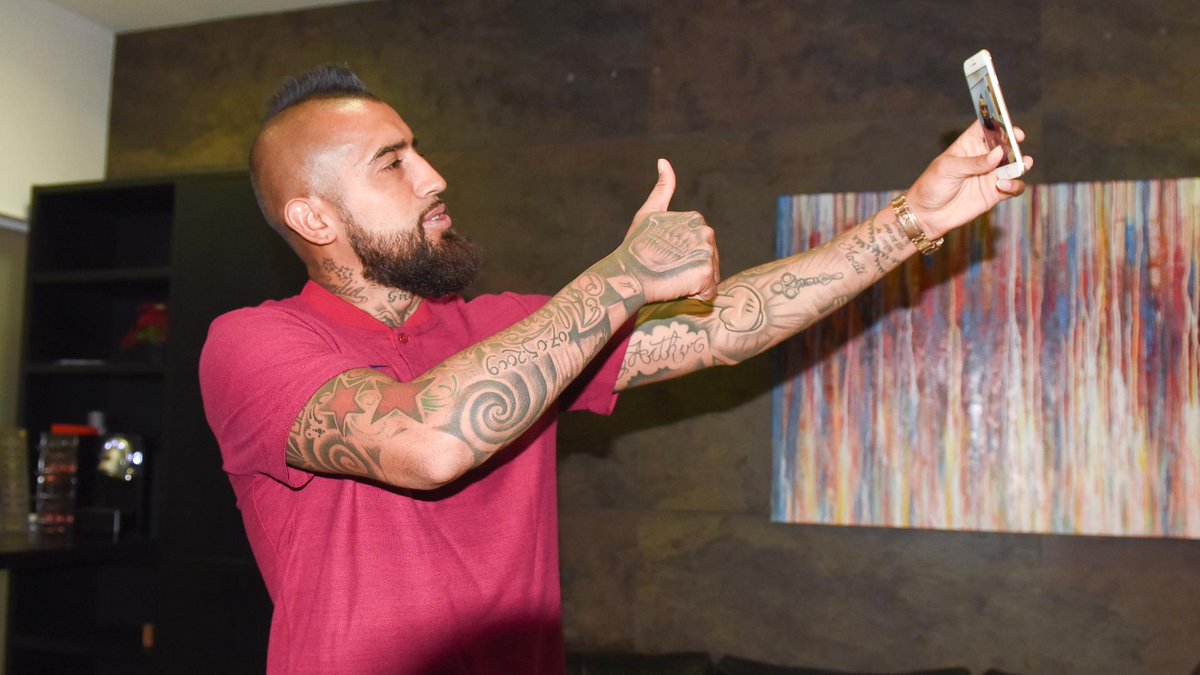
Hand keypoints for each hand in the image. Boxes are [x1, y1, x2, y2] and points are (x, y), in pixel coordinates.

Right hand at [617, 159, 719, 302]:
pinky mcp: (706, 273)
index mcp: (696, 219)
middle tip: (666, 271)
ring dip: (692, 285)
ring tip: (671, 280)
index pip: (699, 249)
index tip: (663, 259)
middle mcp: (706, 232)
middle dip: (690, 272)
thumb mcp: (648, 213)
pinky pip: (709, 293)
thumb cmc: (634, 247)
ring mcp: (707, 252)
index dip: (682, 259)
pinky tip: (677, 289)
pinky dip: (694, 297)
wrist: (626, 275)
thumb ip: (662, 188)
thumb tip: (663, 161)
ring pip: (709, 278)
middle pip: (708, 263)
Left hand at [904, 121, 1034, 237]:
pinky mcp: (995, 193)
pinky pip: (1014, 187)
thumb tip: (999, 153)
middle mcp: (982, 158)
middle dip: (1014, 143)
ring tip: (1020, 165)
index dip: (999, 123)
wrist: (927, 215)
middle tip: (1017, 145)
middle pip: (1005, 145)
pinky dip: (1015, 185)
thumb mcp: (949, 169)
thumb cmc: (932, 186)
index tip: (1009, 126)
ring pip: (1014, 165)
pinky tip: (1003, 185)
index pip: (986, 128)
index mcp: (968, 145)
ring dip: (1021, 164)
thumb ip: (974, 162)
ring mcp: (990, 175)